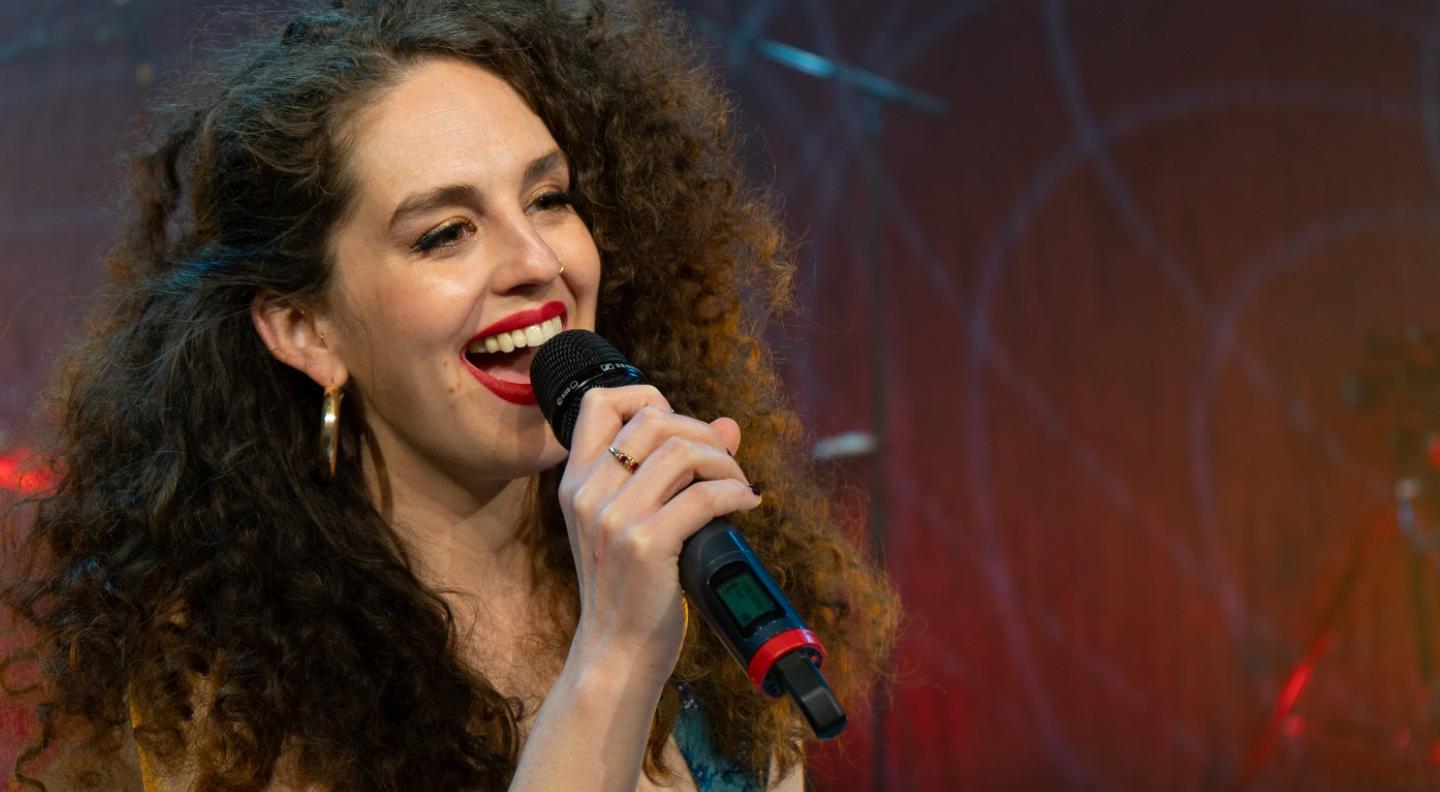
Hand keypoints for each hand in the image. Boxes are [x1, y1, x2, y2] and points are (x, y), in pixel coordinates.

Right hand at [557, 384, 762, 682]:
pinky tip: (746, 505)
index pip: (600, 401)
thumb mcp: (636, 522)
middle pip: (654, 419)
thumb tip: (727, 426)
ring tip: (738, 486)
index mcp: (576, 480)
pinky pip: (704, 495)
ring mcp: (613, 518)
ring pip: (682, 450)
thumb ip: (674, 471)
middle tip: (725, 467)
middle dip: (703, 434)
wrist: (615, 653)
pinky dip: (735, 493)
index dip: (648, 398)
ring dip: (724, 462)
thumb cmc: (630, 587)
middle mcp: (587, 492)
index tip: (679, 430)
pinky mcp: (644, 544)